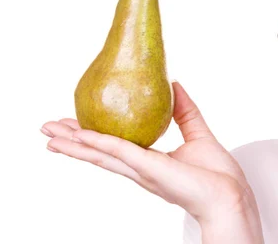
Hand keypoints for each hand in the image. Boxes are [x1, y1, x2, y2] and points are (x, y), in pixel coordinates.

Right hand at [41, 81, 262, 233]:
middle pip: (98, 153)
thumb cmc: (217, 173)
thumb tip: (174, 83)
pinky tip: (79, 136)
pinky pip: (119, 152)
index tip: (75, 125)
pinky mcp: (149, 169)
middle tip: (47, 129)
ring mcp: (142, 170)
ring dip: (73, 145)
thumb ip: (184, 110)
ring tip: (49, 136)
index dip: (92, 136)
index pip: (114, 147)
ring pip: (100, 155)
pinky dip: (97, 144)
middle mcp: (140, 167)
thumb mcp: (197, 132)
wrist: (229, 194)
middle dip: (72, 142)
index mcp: (149, 161)